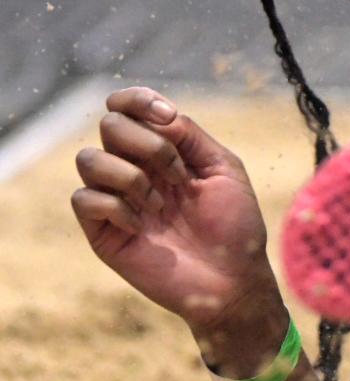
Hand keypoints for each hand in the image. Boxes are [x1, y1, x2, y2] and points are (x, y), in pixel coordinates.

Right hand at [72, 87, 276, 328]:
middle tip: (179, 177)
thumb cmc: (234, 227)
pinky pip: (83, 199)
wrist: (232, 281)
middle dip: (149, 145)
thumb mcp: (223, 168)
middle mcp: (133, 168)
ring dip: (131, 177)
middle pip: (109, 124)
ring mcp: (115, 199)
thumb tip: (159, 114)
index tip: (168, 119)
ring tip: (161, 206)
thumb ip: (189, 134)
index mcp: (161, 149)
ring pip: (88, 158)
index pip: (127, 106)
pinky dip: (116, 207)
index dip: (138, 100)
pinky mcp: (101, 232)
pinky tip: (143, 227)